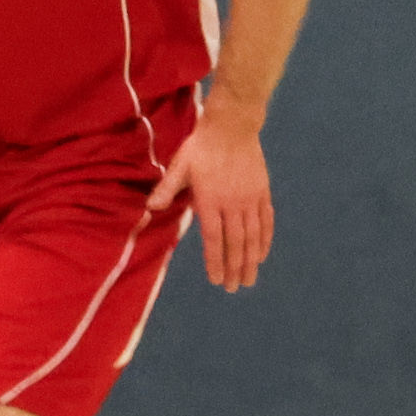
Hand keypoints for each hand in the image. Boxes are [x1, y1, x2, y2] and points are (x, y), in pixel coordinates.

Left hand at [149, 105, 274, 289]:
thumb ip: (167, 189)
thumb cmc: (201, 147)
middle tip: (233, 288)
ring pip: (252, 236)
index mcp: (210, 201)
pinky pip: (266, 221)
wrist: (232, 127)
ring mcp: (250, 200)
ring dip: (251, 260)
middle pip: (236, 243)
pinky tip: (262, 254)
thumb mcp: (179, 166)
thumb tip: (150, 208)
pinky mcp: (262, 193)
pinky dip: (265, 240)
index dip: (215, 261)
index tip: (216, 280)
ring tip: (249, 279)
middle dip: (234, 268)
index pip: (214, 239)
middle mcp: (233, 204)